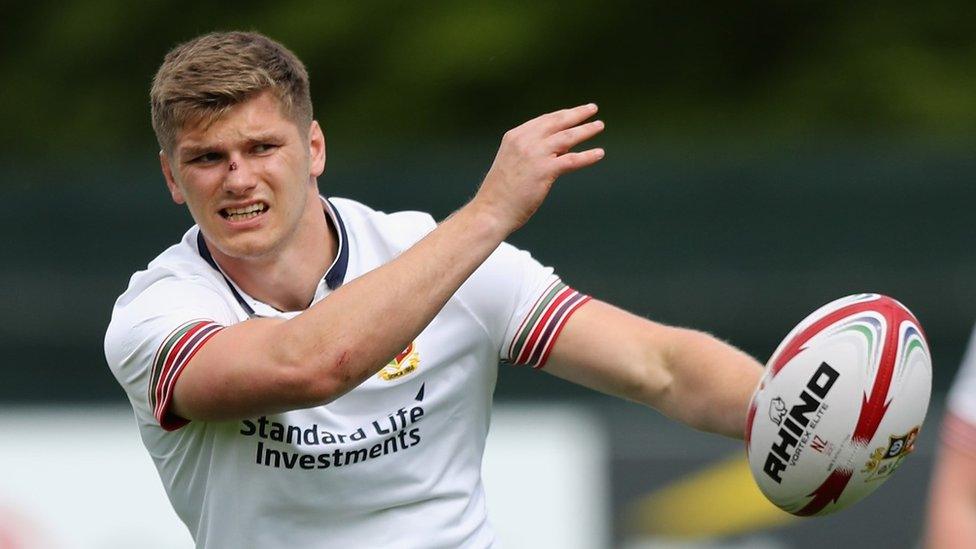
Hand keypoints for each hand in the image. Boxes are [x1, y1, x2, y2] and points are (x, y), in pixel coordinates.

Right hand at [471, 104, 604, 233]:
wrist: (491, 210)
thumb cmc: (501, 192)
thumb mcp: (512, 162)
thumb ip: (530, 152)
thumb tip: (557, 149)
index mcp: (515, 136)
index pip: (544, 120)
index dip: (562, 115)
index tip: (574, 112)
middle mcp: (525, 141)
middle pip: (557, 122)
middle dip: (577, 114)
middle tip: (592, 108)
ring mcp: (535, 155)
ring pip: (567, 137)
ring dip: (586, 130)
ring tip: (599, 125)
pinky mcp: (544, 171)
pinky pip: (572, 160)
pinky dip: (588, 156)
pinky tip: (599, 153)